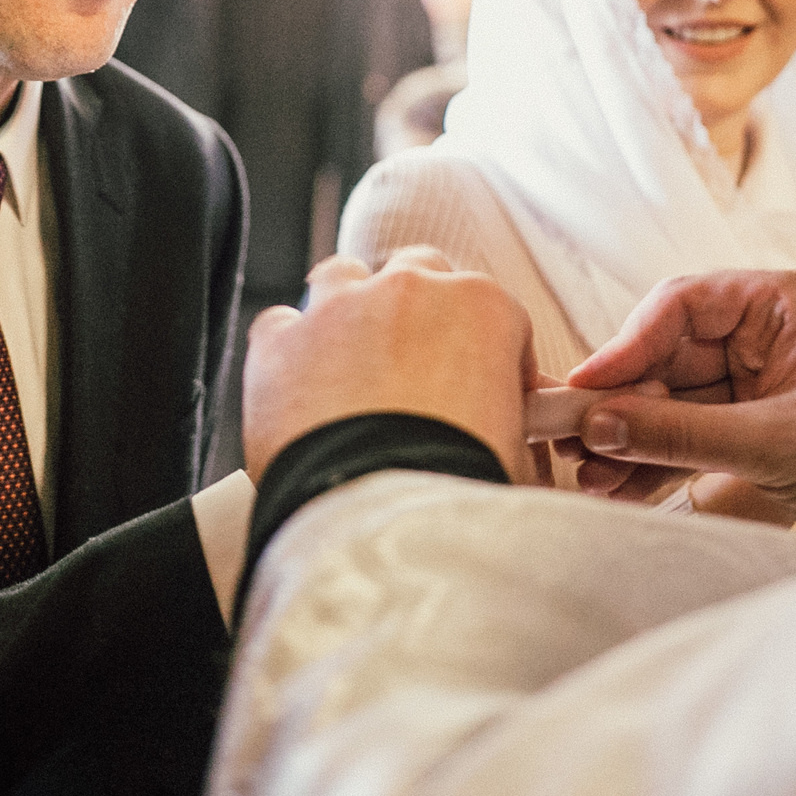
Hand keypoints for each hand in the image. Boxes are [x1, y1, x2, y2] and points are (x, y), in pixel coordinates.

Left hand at [243, 248, 540, 485]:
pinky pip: (278, 324)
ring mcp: (339, 309)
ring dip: (350, 308)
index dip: (493, 355)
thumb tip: (514, 445)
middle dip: (420, 312)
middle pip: (419, 274)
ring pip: (343, 276)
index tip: (487, 391)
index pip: (497, 314)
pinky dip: (288, 349)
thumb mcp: (518, 456)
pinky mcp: (279, 344)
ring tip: (353, 362)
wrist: (384, 522)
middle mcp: (409, 291)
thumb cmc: (459, 489)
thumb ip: (516, 429)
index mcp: (483, 308)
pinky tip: (297, 387)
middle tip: (421, 368)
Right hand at [561, 270, 795, 534]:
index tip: (581, 391)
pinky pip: (692, 430)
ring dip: (632, 437)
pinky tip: (621, 486)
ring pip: (674, 398)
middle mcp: (767, 331)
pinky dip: (658, 458)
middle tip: (573, 444)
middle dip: (622, 403)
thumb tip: (599, 425)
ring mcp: (761, 378)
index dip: (625, 347)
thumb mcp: (776, 444)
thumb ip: (682, 433)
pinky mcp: (758, 423)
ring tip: (590, 479)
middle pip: (668, 354)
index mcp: (783, 305)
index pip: (682, 307)